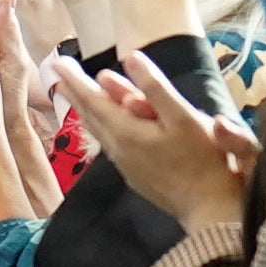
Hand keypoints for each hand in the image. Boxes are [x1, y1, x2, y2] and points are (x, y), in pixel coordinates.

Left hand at [56, 45, 256, 230]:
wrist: (207, 207)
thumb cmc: (203, 159)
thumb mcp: (183, 117)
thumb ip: (155, 88)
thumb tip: (130, 59)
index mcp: (125, 131)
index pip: (93, 99)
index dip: (75, 79)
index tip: (57, 61)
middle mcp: (117, 148)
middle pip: (91, 114)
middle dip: (76, 91)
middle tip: (59, 71)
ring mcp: (125, 163)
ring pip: (99, 129)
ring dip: (87, 108)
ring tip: (75, 94)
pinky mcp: (135, 173)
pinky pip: (110, 142)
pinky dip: (102, 125)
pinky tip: (104, 124)